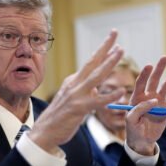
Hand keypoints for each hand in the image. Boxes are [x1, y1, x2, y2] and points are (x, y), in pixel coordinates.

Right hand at [29, 30, 124, 153]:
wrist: (44, 132)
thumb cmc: (59, 117)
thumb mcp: (71, 99)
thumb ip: (84, 92)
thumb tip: (96, 89)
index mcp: (73, 81)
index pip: (90, 63)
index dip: (102, 51)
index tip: (112, 41)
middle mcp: (74, 85)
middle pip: (92, 62)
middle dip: (105, 47)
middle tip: (115, 33)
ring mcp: (76, 95)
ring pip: (96, 76)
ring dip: (109, 63)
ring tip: (120, 52)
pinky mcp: (78, 109)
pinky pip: (97, 101)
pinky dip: (110, 96)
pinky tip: (121, 92)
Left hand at [125, 56, 165, 155]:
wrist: (141, 140)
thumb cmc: (133, 129)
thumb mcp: (131, 120)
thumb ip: (139, 109)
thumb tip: (153, 101)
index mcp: (136, 98)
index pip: (140, 83)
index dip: (144, 74)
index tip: (149, 66)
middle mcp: (148, 97)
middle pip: (154, 80)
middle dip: (159, 69)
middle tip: (164, 57)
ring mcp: (158, 102)